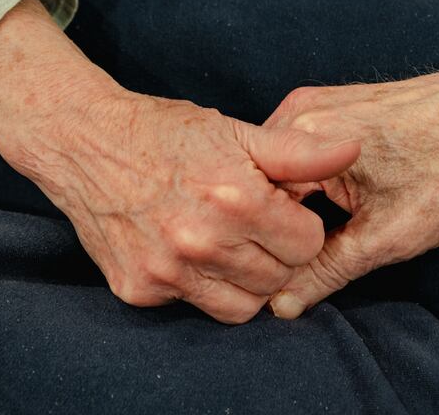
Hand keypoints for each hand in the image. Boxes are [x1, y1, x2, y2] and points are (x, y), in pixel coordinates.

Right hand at [0, 0, 359, 323]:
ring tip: (228, 244)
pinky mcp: (139, 289)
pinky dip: (201, 286)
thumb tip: (353, 148)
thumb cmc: (167, 133)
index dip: (300, 227)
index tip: (281, 212)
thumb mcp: (238, 132)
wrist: (85, 142)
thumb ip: (300, 152)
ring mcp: (167, 271)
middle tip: (254, 228)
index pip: (307, 245)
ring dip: (246, 281)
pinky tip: (188, 252)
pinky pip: (194, 305)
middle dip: (277, 255)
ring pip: (243, 307)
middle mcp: (201, 241)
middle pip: (279, 279)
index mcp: (235, 199)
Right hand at [266, 67, 438, 317]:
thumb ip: (328, 272)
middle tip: (303, 256)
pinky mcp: (335, 104)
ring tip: (323, 228)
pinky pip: (300, 152)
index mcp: (305, 137)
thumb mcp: (388, 235)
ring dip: (292, 203)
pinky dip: (306, 181)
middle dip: (277, 224)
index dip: (267, 246)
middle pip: (261, 185)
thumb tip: (282, 304)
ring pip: (280, 170)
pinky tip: (330, 201)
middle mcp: (300, 111)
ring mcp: (317, 103)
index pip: (254, 206)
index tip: (281, 273)